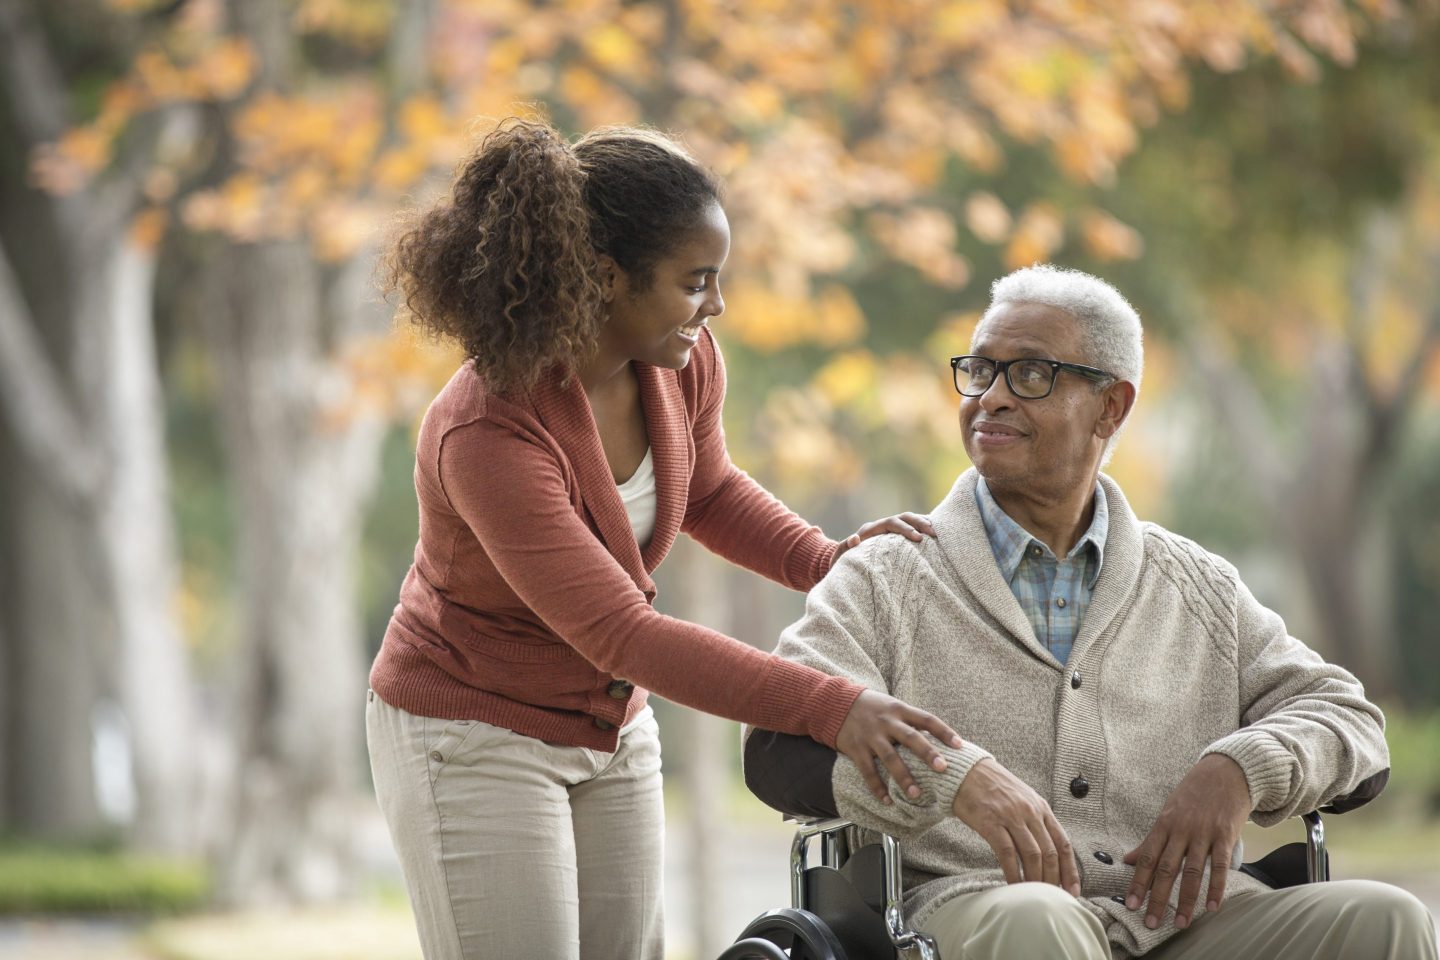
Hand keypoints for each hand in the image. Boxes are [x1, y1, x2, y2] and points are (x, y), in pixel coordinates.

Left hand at [834, 512, 934, 559]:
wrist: (844, 563)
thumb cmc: (842, 561)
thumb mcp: (841, 556)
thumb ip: (845, 547)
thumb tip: (854, 539)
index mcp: (871, 530)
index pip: (891, 523)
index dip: (905, 529)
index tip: (918, 538)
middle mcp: (881, 527)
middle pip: (903, 518)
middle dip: (918, 523)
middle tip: (932, 533)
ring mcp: (889, 531)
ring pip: (910, 520)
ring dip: (923, 523)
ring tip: (938, 533)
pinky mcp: (896, 538)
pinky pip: (912, 529)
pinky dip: (923, 529)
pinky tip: (936, 535)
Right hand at [835, 689, 964, 805]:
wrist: (835, 703)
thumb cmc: (872, 707)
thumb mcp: (892, 706)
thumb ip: (911, 721)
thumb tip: (937, 740)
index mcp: (899, 710)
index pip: (927, 719)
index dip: (944, 731)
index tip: (960, 746)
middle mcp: (887, 721)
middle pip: (910, 737)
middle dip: (927, 753)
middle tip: (943, 769)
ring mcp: (871, 735)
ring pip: (890, 757)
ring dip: (904, 777)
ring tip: (916, 795)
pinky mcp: (856, 748)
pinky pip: (868, 770)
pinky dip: (877, 787)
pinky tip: (887, 801)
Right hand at [952, 757, 1080, 894]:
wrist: (966, 771)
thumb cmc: (993, 787)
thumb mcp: (1022, 799)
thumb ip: (1035, 821)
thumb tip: (1046, 852)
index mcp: (1041, 807)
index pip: (1063, 843)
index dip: (1070, 869)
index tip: (1073, 890)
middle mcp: (1030, 811)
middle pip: (1049, 852)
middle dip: (1054, 879)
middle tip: (1053, 898)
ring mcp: (1011, 816)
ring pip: (1032, 854)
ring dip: (1035, 879)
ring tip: (1033, 896)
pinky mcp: (991, 822)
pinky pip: (1007, 853)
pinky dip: (1013, 872)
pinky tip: (1013, 885)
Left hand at [1124, 754, 1252, 929]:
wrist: (1225, 772)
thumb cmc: (1193, 795)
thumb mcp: (1168, 812)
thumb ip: (1150, 840)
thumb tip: (1126, 860)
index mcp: (1164, 825)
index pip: (1147, 858)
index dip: (1137, 882)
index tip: (1130, 904)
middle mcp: (1181, 830)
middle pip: (1166, 868)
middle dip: (1157, 898)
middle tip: (1150, 922)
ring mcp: (1204, 832)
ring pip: (1192, 871)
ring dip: (1186, 899)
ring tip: (1180, 922)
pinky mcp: (1226, 834)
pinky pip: (1221, 865)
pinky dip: (1216, 887)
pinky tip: (1212, 906)